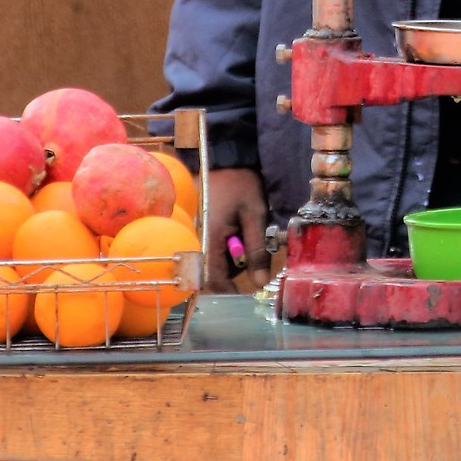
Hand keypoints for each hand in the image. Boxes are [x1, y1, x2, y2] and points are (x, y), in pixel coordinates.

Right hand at [204, 167, 271, 292]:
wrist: (227, 161)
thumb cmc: (241, 185)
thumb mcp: (256, 216)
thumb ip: (257, 250)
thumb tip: (260, 283)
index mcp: (209, 240)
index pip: (215, 281)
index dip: (231, 295)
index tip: (249, 300)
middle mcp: (200, 242)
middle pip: (218, 274)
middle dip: (240, 270)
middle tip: (257, 250)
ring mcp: (200, 236)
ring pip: (219, 262)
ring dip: (237, 257)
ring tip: (249, 232)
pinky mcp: (204, 231)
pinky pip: (217, 250)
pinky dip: (231, 247)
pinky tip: (240, 230)